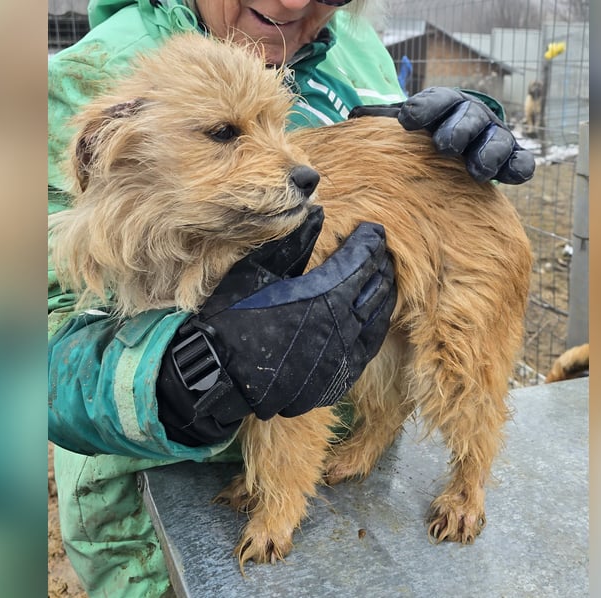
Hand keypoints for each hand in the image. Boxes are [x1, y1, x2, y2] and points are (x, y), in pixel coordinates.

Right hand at [157, 206, 395, 444]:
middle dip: (380, 266)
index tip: (373, 230)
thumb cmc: (231, 318)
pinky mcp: (336, 381)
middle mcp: (341, 330)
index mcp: (324, 298)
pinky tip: (372, 318)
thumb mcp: (257, 271)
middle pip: (374, 290)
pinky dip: (373, 329)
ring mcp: (341, 360)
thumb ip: (294, 242)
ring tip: (383, 279)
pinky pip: (366, 350)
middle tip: (380, 251)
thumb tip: (318, 212)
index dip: (369, 244)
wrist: (217, 375)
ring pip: (376, 322)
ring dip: (382, 297)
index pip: (360, 263)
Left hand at [350, 87, 534, 183]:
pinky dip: (518, 168)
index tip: (406, 120)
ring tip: (476, 171)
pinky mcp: (510, 159)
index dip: (424, 108)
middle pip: (470, 118)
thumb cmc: (424, 135)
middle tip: (444, 145)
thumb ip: (382, 122)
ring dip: (488, 153)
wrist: (458, 145)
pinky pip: (520, 162)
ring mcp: (494, 138)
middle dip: (458, 129)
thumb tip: (353, 117)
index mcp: (445, 105)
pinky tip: (509, 177)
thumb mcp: (408, 125)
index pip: (437, 100)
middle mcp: (472, 117)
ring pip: (497, 140)